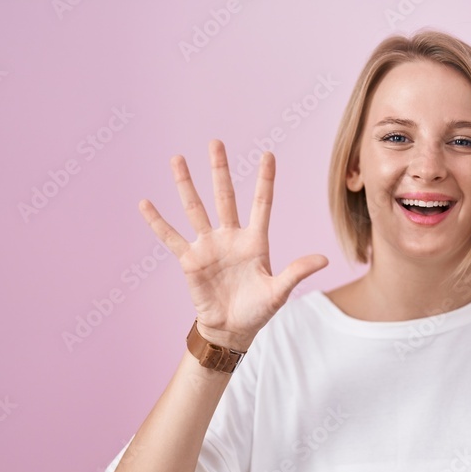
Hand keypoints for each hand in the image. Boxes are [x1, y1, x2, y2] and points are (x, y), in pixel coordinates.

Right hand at [139, 140, 327, 349]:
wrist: (232, 329)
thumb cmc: (258, 310)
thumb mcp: (279, 291)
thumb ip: (297, 272)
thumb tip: (325, 259)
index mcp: (256, 241)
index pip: (262, 204)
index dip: (265, 180)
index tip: (268, 154)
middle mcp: (230, 237)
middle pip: (224, 196)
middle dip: (219, 170)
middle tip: (216, 142)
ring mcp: (208, 246)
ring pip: (195, 208)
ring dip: (186, 184)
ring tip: (177, 159)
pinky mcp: (190, 260)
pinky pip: (171, 238)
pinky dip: (158, 222)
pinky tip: (145, 203)